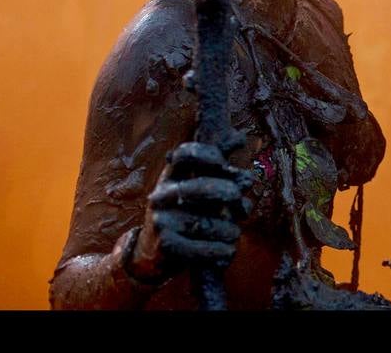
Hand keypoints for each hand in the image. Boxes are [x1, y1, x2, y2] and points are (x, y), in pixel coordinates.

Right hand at [129, 141, 253, 281]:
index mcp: (170, 177)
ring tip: (233, 233)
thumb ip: (217, 167)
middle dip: (228, 193)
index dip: (207, 154)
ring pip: (209, 223)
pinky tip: (228, 250)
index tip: (223, 162)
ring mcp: (161, 220)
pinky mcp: (166, 245)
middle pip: (202, 188)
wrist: (150, 253)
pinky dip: (221, 250)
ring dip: (230, 231)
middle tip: (240, 202)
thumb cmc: (184, 213)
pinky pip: (204, 248)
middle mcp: (162, 196)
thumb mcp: (193, 187)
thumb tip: (240, 137)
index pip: (185, 155)